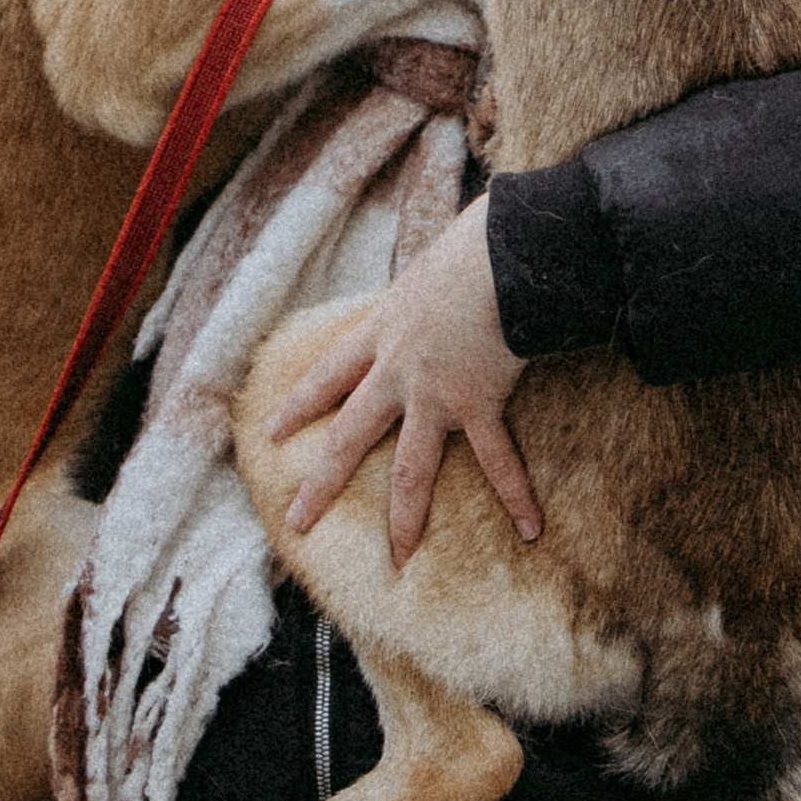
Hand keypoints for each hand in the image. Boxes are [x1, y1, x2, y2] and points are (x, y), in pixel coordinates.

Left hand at [270, 195, 541, 565]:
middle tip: (297, 520)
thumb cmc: (474, 242)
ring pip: (412, 467)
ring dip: (405, 517)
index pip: (328, 372)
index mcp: (383, 328)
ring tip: (399, 558)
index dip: (299, 404)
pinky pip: (498, 460)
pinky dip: (517, 495)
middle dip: (322, 482)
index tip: (271, 432)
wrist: (502, 251)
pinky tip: (529, 529)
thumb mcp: (432, 265)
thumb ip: (429, 285)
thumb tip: (447, 275)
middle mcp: (398, 369)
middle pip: (350, 434)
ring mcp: (435, 393)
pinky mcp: (479, 403)